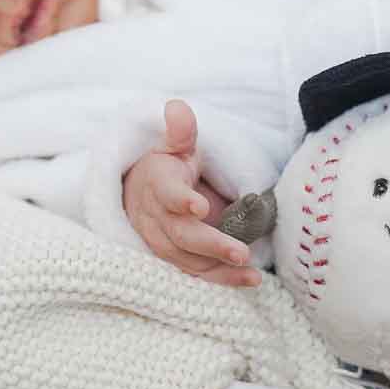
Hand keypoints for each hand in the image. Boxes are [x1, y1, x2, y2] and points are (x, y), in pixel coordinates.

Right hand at [123, 100, 259, 287]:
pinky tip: (249, 281)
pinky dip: (221, 280)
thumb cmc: (165, 165)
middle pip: (180, 235)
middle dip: (211, 244)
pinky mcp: (172, 258)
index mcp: (156, 183)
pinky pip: (194, 273)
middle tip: (242, 253)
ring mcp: (160, 241)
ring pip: (187, 260)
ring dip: (219, 269)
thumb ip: (180, 131)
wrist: (137, 192)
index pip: (167, 193)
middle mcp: (155, 217)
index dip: (181, 200)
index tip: (200, 206)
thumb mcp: (173, 144)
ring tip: (252, 274)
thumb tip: (177, 107)